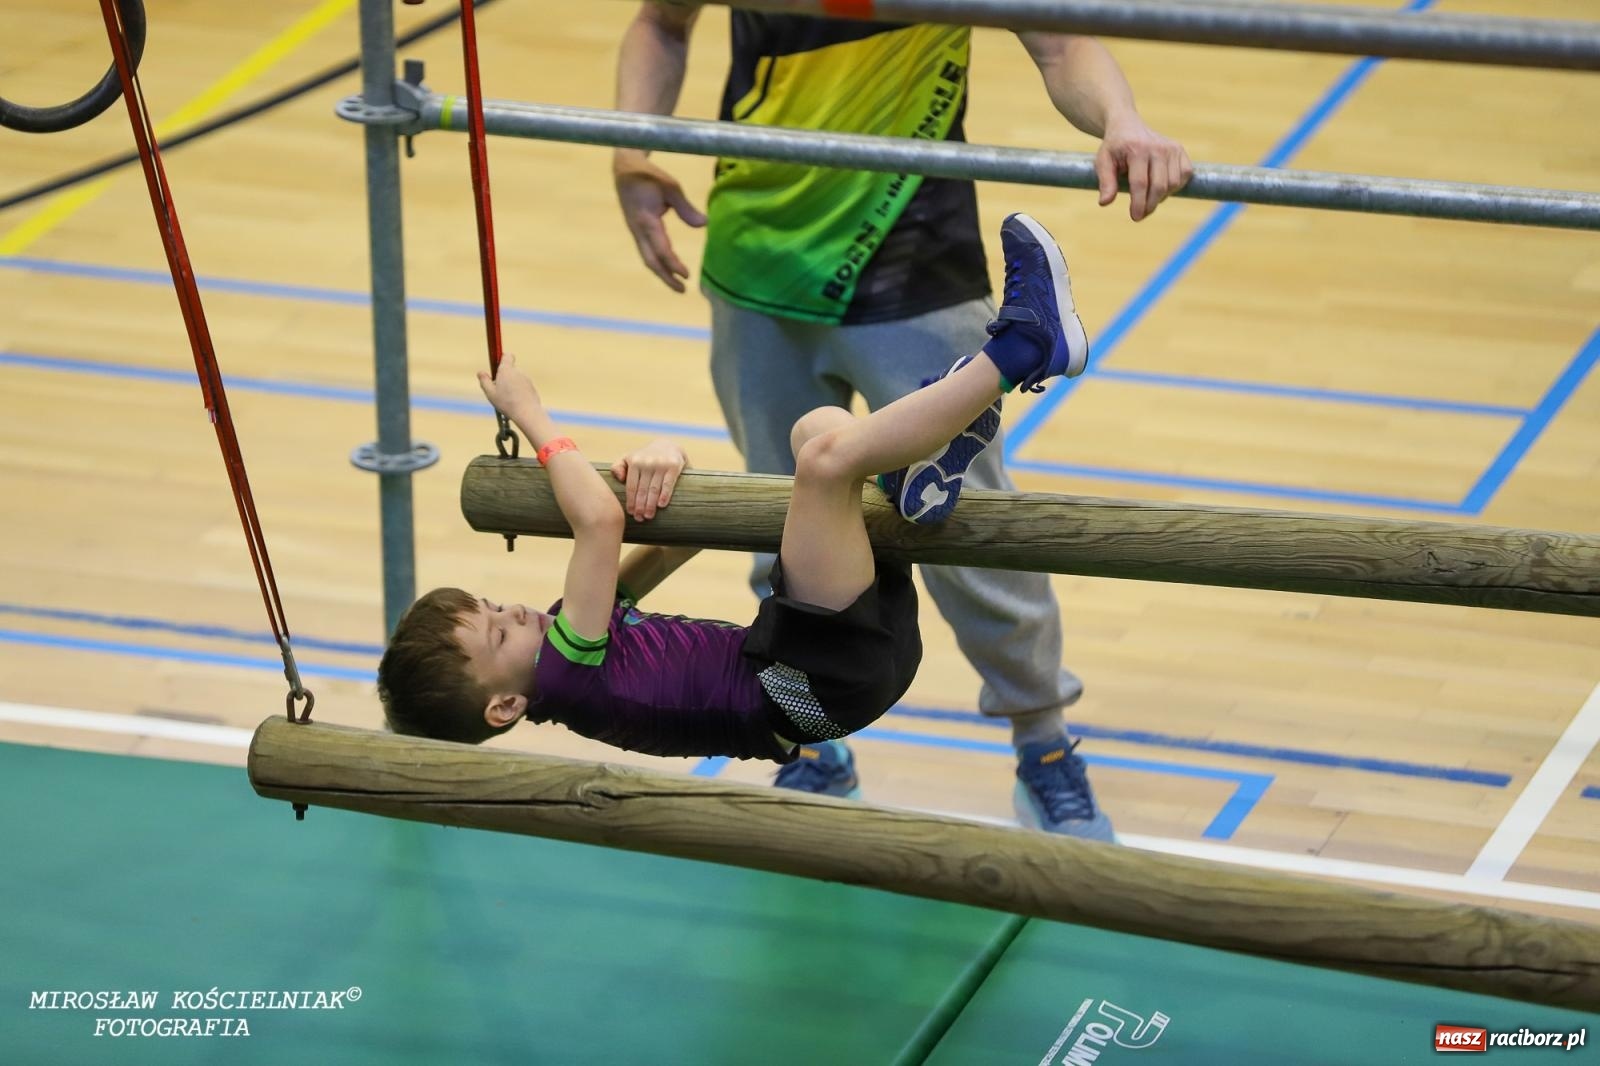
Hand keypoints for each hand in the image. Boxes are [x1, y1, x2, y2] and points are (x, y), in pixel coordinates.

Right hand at [476, 351, 541, 418]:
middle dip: (504, 376)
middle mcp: (518, 371)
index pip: (507, 355)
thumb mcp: (490, 392)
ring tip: (507, 399)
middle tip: (498, 389)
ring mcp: (526, 379)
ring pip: (516, 379)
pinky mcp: (532, 388)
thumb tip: (480, 372)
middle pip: (510, 369)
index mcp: (507, 369)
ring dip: (511, 385)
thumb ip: (484, 381)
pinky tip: (516, 403)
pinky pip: (522, 387)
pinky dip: (518, 392)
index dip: (502, 359)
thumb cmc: (507, 402)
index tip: (496, 367)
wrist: (527, 412)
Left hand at [609, 438, 688, 519]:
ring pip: (654, 489)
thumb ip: (619, 466)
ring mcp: (661, 464)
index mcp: (634, 461)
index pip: (631, 486)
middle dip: (640, 506)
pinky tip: (661, 506)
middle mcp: (647, 462)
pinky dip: (664, 495)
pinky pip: (668, 484)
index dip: (631, 501)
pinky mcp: (674, 466)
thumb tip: (619, 478)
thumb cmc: (645, 457)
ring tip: (649, 516)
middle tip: (640, 518)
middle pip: (642, 489)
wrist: (669, 445)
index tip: (631, 513)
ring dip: (651, 505)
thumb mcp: (629, 458)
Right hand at [614, 153, 706, 291]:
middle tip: (683, 290)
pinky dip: (658, 263)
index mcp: (646, 221)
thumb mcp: (670, 187)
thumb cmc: (649, 176)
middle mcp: (638, 230)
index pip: (661, 248)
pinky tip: (669, 268)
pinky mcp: (637, 231)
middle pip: (651, 261)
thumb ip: (686, 207)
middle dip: (666, 277)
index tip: (686, 275)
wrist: (624, 169)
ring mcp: (635, 232)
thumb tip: (704, 224)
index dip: (673, 264)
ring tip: (678, 285)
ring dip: (662, 273)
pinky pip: (647, 252)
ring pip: (647, 258)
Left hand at [1094, 114, 1192, 221]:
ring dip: (1161, 197)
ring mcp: (1171, 148)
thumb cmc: (1114, 147)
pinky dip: (1175, 186)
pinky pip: (1184, 175)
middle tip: (1140, 214)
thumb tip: (1104, 203)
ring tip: (1147, 197)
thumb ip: (1105, 182)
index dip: (1139, 204)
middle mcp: (1157, 147)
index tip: (1135, 217)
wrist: (1127, 126)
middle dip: (1150, 205)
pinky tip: (1161, 187)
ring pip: (1173, 183)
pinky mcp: (1180, 150)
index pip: (1140, 183)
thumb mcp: (1103, 162)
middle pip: (1159, 186)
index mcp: (1137, 149)